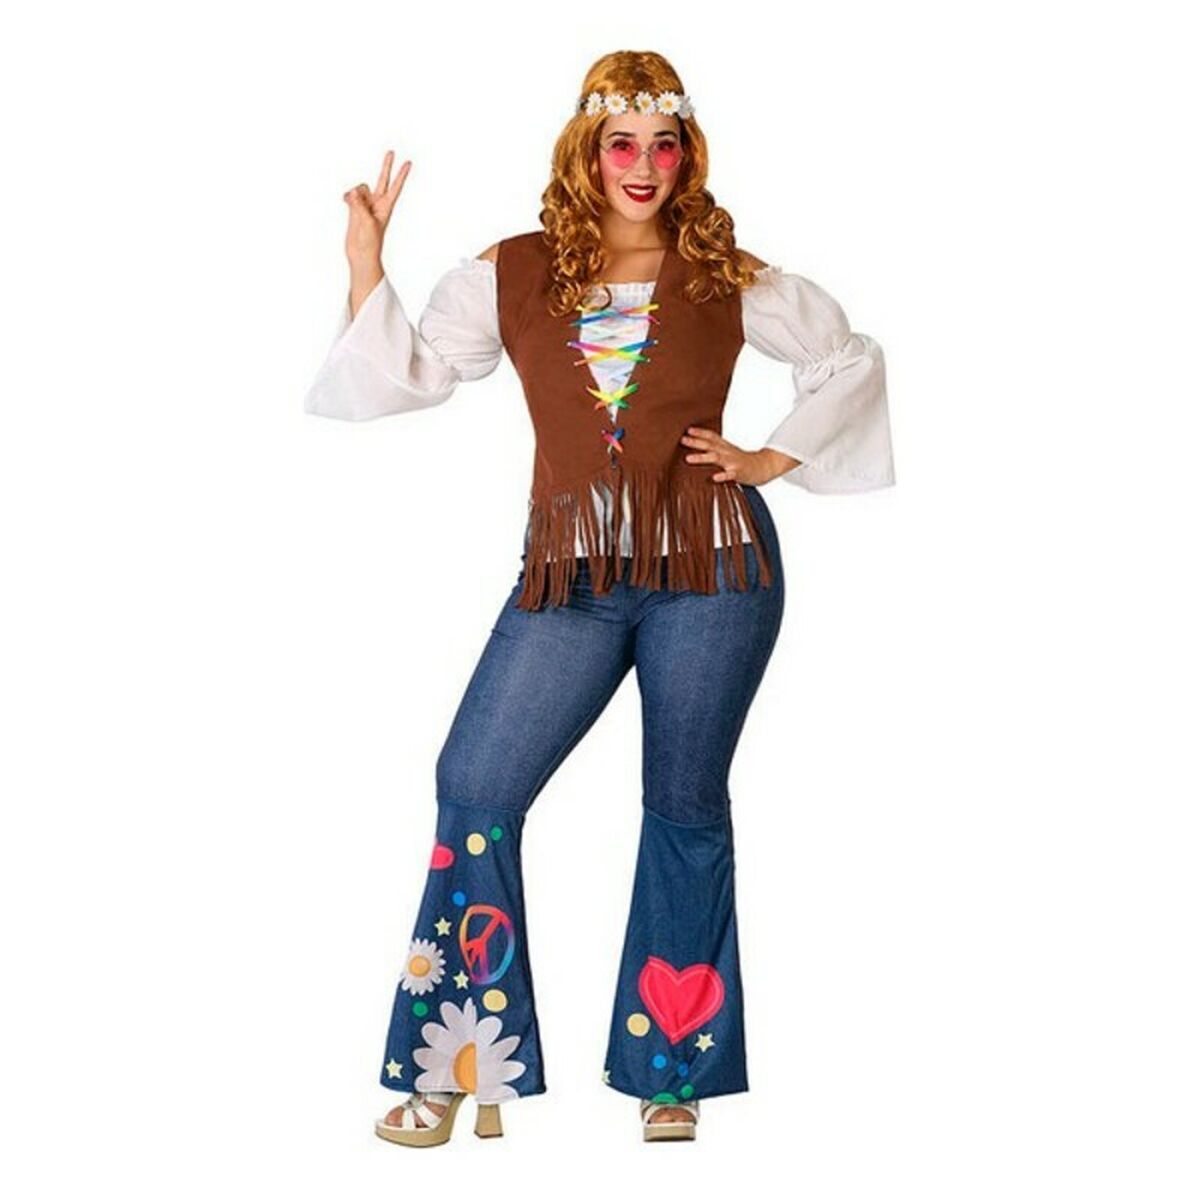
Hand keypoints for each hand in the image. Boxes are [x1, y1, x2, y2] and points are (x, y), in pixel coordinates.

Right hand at [343, 150, 410, 267]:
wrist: (360, 255)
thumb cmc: (369, 242)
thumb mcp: (366, 222)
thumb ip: (360, 204)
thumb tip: (353, 193)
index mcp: (386, 207)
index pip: (395, 187)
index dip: (401, 175)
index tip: (408, 163)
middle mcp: (377, 203)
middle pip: (382, 180)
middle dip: (386, 166)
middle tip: (391, 152)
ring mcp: (366, 205)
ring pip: (360, 188)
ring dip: (355, 193)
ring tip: (353, 206)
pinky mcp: (355, 209)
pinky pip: (350, 195)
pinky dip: (347, 197)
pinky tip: (345, 201)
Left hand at [680, 427, 800, 484]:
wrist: (763, 467)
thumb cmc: (741, 461)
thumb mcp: (728, 451)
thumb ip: (714, 447)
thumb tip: (696, 444)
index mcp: (724, 447)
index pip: (711, 436)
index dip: (700, 432)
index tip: (687, 430)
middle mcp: (727, 452)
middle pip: (710, 445)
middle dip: (696, 442)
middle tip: (682, 440)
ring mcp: (733, 462)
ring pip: (716, 458)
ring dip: (702, 457)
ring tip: (688, 458)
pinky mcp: (739, 473)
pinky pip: (730, 474)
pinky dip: (722, 476)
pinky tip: (714, 478)